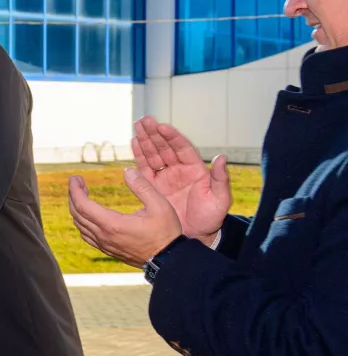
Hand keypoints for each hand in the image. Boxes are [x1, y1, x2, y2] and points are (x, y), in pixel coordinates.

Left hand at [69, 168, 183, 267]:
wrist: (169, 260)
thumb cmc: (166, 233)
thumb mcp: (160, 206)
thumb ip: (143, 187)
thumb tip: (127, 171)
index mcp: (113, 224)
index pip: (83, 205)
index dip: (75, 190)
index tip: (74, 178)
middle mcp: (104, 236)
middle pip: (77, 214)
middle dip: (73, 195)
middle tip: (77, 181)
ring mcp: (105, 245)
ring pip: (80, 225)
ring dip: (77, 208)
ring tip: (82, 193)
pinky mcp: (108, 250)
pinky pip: (87, 235)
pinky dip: (82, 221)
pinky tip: (88, 214)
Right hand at [132, 116, 230, 244]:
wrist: (195, 236)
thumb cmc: (211, 218)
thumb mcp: (220, 200)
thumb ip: (220, 179)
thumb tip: (221, 158)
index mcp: (195, 170)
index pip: (182, 148)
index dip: (172, 137)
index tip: (162, 127)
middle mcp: (179, 170)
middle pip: (165, 147)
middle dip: (155, 133)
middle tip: (144, 120)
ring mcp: (166, 178)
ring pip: (154, 155)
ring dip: (145, 140)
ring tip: (137, 125)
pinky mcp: (154, 187)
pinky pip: (144, 168)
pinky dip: (139, 155)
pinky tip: (134, 142)